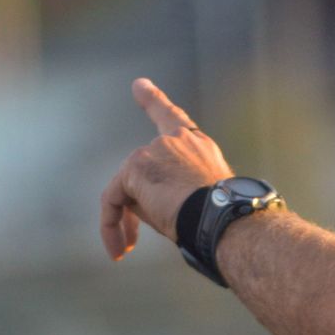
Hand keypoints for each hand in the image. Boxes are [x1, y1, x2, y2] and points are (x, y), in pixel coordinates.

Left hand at [100, 78, 232, 259]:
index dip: (153, 100)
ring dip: (125, 222)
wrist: (223, 219)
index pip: (172, 118)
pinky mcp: (135, 168)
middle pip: (141, 170)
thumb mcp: (198, 198)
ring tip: (128, 249)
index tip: (139, 85)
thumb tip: (135, 202)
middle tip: (132, 242)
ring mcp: (153, 152)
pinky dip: (111, 225)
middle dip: (137, 208)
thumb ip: (167, 191)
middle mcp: (175, 142)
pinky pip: (112, 200)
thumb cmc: (221, 219)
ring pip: (127, 188)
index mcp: (198, 147)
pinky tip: (119, 249)